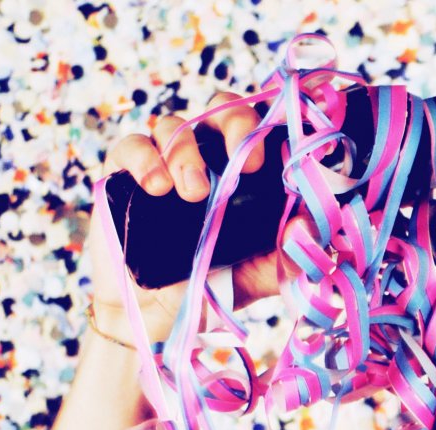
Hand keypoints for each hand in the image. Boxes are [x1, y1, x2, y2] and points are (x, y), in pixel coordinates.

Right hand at [86, 89, 283, 340]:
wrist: (160, 312)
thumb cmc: (216, 283)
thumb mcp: (262, 273)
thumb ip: (291, 252)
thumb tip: (310, 225)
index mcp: (245, 172)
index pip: (261, 127)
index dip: (272, 126)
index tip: (278, 156)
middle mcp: (209, 157)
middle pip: (221, 110)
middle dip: (236, 126)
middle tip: (245, 165)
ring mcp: (166, 161)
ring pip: (174, 125)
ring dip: (186, 152)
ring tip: (193, 193)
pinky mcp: (124, 173)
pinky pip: (131, 146)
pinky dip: (145, 159)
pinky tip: (156, 187)